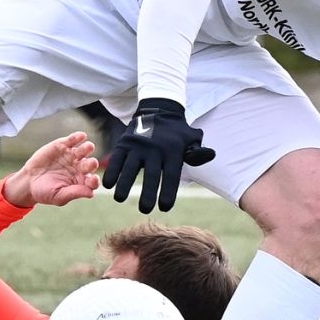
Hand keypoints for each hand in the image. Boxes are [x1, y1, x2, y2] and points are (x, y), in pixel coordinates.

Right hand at [4, 132, 99, 208]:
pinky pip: (72, 140)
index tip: (93, 180)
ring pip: (84, 150)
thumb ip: (74, 193)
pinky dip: (77, 137)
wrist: (29, 181)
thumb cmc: (44, 192)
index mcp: (81, 182)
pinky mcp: (62, 146)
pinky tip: (81, 136)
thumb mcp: (58, 196)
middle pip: (90, 164)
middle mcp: (79, 168)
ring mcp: (72, 156)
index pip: (92, 182)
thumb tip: (91, 193)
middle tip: (92, 163)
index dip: (94, 181)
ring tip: (89, 147)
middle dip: (92, 163)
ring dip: (87, 148)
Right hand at [101, 98, 214, 213]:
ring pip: (130, 167)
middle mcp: (155, 148)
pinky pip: (117, 159)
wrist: (159, 110)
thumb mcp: (191, 139)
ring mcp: (138, 145)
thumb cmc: (177, 133)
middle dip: (147, 193)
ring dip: (124, 184)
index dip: (168, 192)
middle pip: (151, 174)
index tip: (164, 207)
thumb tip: (211, 154)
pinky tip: (109, 185)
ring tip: (120, 199)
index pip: (171, 175)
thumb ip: (197, 152)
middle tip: (144, 209)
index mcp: (173, 151)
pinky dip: (112, 171)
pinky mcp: (125, 142)